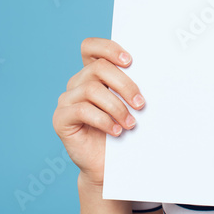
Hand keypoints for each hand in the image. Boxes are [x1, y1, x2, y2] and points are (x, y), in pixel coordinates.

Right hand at [52, 37, 144, 187]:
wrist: (108, 166)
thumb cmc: (122, 131)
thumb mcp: (129, 105)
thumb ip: (131, 87)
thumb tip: (153, 73)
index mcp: (92, 74)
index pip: (91, 47)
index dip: (108, 48)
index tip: (130, 61)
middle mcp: (76, 83)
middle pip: (98, 68)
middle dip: (124, 84)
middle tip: (140, 103)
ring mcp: (66, 100)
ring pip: (92, 89)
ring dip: (117, 107)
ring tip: (131, 123)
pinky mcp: (61, 119)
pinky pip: (82, 110)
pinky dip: (104, 120)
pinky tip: (116, 131)